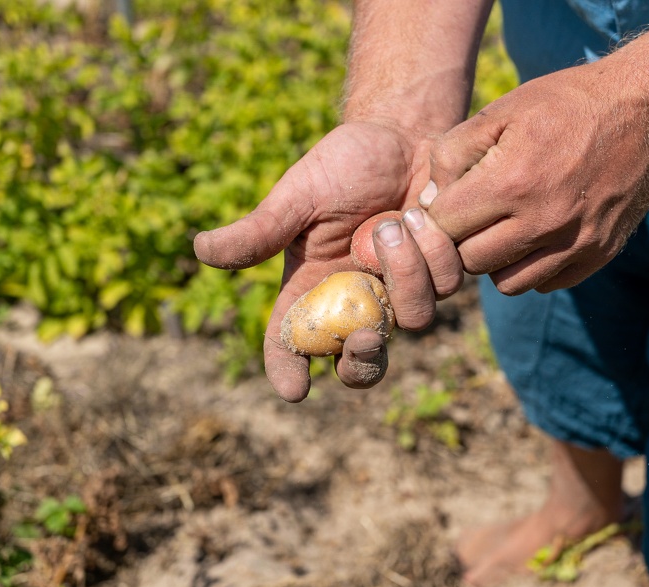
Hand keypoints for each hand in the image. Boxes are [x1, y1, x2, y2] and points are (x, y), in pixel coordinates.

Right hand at [193, 122, 459, 401]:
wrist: (401, 135)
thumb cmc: (342, 165)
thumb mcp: (298, 196)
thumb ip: (260, 230)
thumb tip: (201, 250)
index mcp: (313, 290)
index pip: (292, 345)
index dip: (289, 372)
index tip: (294, 388)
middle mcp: (358, 300)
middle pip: (363, 362)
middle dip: (364, 361)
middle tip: (365, 336)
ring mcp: (403, 290)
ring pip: (415, 317)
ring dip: (405, 268)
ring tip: (395, 219)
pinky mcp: (442, 273)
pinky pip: (447, 283)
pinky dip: (436, 247)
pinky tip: (425, 209)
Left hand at [419, 62, 648, 294]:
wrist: (643, 107)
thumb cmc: (563, 105)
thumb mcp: (499, 111)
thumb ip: (452, 154)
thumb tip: (427, 202)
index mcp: (511, 182)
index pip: (446, 226)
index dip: (438, 214)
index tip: (448, 201)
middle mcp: (543, 220)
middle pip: (470, 261)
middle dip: (463, 241)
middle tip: (474, 217)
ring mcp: (575, 242)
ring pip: (506, 284)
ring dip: (496, 261)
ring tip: (503, 229)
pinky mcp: (598, 253)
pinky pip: (545, 283)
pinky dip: (532, 267)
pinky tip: (535, 237)